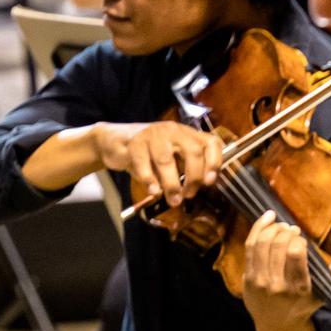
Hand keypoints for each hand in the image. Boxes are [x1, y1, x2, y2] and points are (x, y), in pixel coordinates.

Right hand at [94, 120, 222, 206]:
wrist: (115, 142)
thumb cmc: (148, 155)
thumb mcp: (171, 161)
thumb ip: (184, 171)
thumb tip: (196, 189)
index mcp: (187, 135)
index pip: (211, 143)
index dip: (215, 162)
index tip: (210, 182)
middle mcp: (173, 131)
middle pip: (193, 151)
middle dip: (194, 177)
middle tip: (189, 194)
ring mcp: (153, 134)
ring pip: (166, 159)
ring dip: (171, 183)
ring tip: (173, 200)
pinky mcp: (134, 142)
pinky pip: (143, 162)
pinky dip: (149, 180)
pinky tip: (153, 191)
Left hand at [240, 209, 330, 330]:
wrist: (277, 326)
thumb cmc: (304, 304)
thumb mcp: (324, 292)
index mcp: (299, 288)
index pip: (295, 253)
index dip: (298, 240)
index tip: (301, 238)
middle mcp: (277, 285)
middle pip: (278, 245)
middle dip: (285, 231)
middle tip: (292, 229)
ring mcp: (260, 282)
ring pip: (261, 244)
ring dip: (271, 229)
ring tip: (280, 226)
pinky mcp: (247, 278)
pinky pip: (250, 247)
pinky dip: (258, 229)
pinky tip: (267, 219)